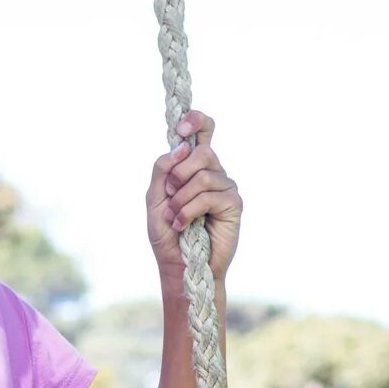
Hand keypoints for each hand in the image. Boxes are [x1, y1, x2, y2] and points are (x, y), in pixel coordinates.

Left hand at [145, 110, 240, 288]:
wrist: (178, 266)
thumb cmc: (167, 234)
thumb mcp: (155, 198)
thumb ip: (162, 170)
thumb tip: (180, 146)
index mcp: (194, 166)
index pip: (204, 131)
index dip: (196, 121)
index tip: (181, 127)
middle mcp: (213, 172)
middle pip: (202, 152)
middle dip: (178, 174)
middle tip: (170, 195)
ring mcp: (225, 187)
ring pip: (203, 175)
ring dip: (180, 199)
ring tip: (174, 218)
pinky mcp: (233, 204)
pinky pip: (209, 195)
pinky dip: (188, 211)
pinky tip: (182, 225)